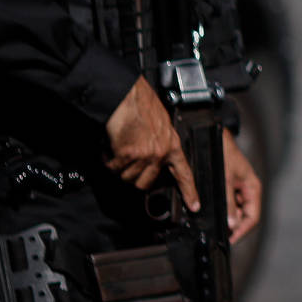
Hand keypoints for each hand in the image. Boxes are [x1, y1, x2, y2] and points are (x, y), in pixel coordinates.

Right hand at [105, 77, 196, 210]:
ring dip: (118, 166)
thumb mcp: (161, 125)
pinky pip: (113, 167)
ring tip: (119, 147)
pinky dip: (107, 159)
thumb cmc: (142, 104)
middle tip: (127, 160)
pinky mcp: (128, 154)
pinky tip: (110, 146)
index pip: (184, 173)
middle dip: (133, 176)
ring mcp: (145, 155)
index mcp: (172, 145)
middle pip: (145, 183)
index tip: (194, 206)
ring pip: (127, 177)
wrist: (127, 95)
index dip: (189, 191)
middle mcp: (161, 153)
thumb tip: (153, 159)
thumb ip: (161, 144)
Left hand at [223, 130, 262, 243]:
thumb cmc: (224, 153)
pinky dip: (221, 209)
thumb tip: (232, 225)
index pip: (253, 218)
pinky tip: (211, 210)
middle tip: (217, 232)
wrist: (215, 136)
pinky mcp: (228, 187)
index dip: (242, 231)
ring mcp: (237, 190)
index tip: (229, 240)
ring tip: (213, 221)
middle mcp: (247, 191)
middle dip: (233, 225)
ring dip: (226, 217)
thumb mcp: (225, 179)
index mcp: (253, 189)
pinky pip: (227, 204)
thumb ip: (228, 203)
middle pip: (244, 217)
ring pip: (234, 211)